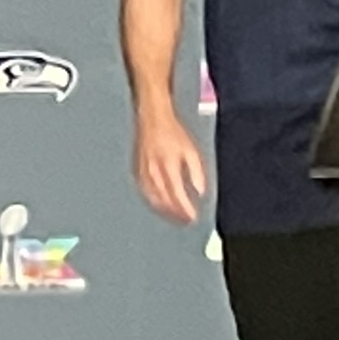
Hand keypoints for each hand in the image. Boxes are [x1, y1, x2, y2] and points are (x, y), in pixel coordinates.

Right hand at [133, 108, 207, 223]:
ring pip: (153, 199)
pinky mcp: (137, 171)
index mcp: (168, 165)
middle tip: (185, 220)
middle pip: (164, 201)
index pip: (177, 195)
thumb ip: (196, 172)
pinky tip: (161, 204)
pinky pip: (145, 192)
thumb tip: (200, 191)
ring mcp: (144, 172)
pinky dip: (154, 202)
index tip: (192, 218)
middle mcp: (154, 171)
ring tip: (175, 216)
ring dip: (165, 210)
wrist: (152, 119)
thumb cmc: (172, 132)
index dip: (184, 209)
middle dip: (175, 214)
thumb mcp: (191, 150)